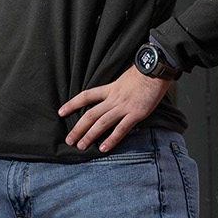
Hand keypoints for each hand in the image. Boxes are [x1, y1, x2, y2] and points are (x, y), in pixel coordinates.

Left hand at [59, 66, 173, 151]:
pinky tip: (103, 148)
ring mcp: (124, 107)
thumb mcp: (125, 77)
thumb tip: (115, 92)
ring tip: (81, 146)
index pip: (86, 96)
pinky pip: (121, 129)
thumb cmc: (144, 72)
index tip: (61, 112)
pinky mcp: (136, 114)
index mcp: (110, 88)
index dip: (72, 104)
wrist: (156, 69)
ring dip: (90, 136)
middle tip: (69, 140)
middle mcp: (113, 99)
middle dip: (78, 128)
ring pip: (102, 123)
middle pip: (90, 114)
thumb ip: (118, 87)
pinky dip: (111, 140)